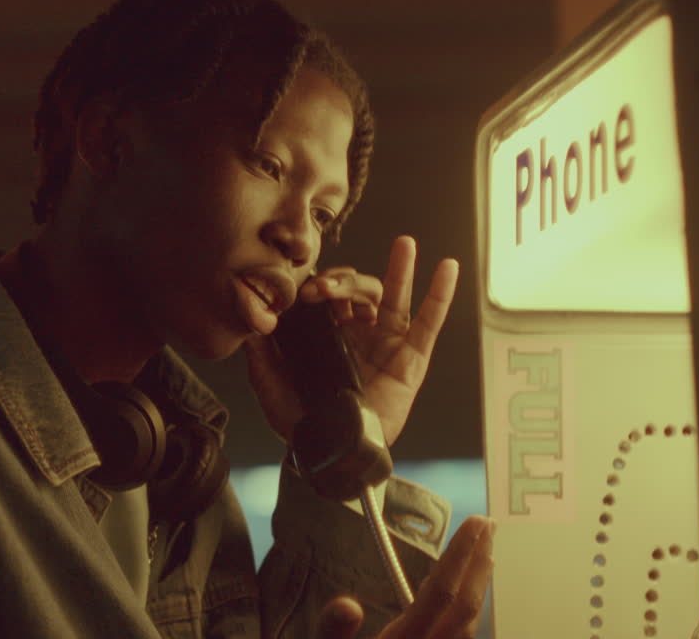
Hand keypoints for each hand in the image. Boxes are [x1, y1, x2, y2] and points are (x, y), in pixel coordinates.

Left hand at [245, 235, 458, 446]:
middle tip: (327, 287)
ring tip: (404, 244)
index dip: (320, 285)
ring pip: (394, 297)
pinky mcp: (411, 359)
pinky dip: (441, 295)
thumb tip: (250, 321)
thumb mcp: (271, 385)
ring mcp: (387, 343)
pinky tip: (448, 268)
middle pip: (359, 290)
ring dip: (400, 268)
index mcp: (328, 332)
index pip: (329, 293)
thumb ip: (260, 354)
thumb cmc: (303, 421)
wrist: (331, 454)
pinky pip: (429, 323)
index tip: (306, 290)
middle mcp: (359, 332)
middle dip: (344, 281)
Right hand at [316, 515, 494, 638]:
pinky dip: (466, 610)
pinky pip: (460, 637)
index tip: (474, 523)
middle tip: (488, 525)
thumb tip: (346, 605)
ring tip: (483, 553)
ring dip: (477, 585)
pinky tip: (462, 598)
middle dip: (478, 563)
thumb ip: (332, 632)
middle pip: (465, 608)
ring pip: (468, 626)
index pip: (440, 595)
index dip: (460, 556)